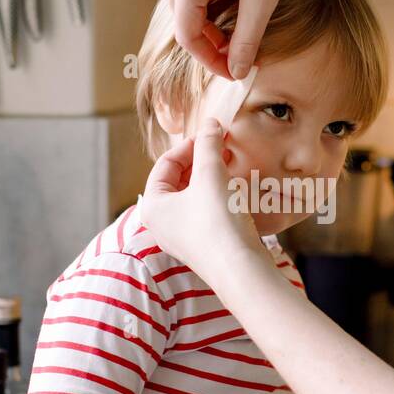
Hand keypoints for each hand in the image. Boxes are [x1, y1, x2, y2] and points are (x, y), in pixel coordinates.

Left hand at [141, 119, 266, 284]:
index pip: (165, 163)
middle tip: (223, 148)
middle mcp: (161, 223)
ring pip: (193, 195)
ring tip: (230, 164)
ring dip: (211, 176)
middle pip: (178, 179)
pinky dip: (216, 195)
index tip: (212, 135)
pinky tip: (234, 189)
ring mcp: (180, 236)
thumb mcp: (211, 176)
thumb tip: (211, 123)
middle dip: (201, 160)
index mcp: (152, 205)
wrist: (240, 270)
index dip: (189, 145)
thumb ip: (208, 145)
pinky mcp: (201, 244)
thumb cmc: (218, 223)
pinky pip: (204, 211)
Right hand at [170, 0, 321, 79]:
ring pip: (196, 3)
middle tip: (241, 59)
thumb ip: (247, 40)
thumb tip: (239, 71)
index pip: (187, 34)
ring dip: (217, 26)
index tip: (236, 72)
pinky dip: (220, 5)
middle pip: (187, 19)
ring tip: (245, 39)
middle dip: (212, 44)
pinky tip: (244, 12)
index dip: (210, 60)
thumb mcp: (263, 0)